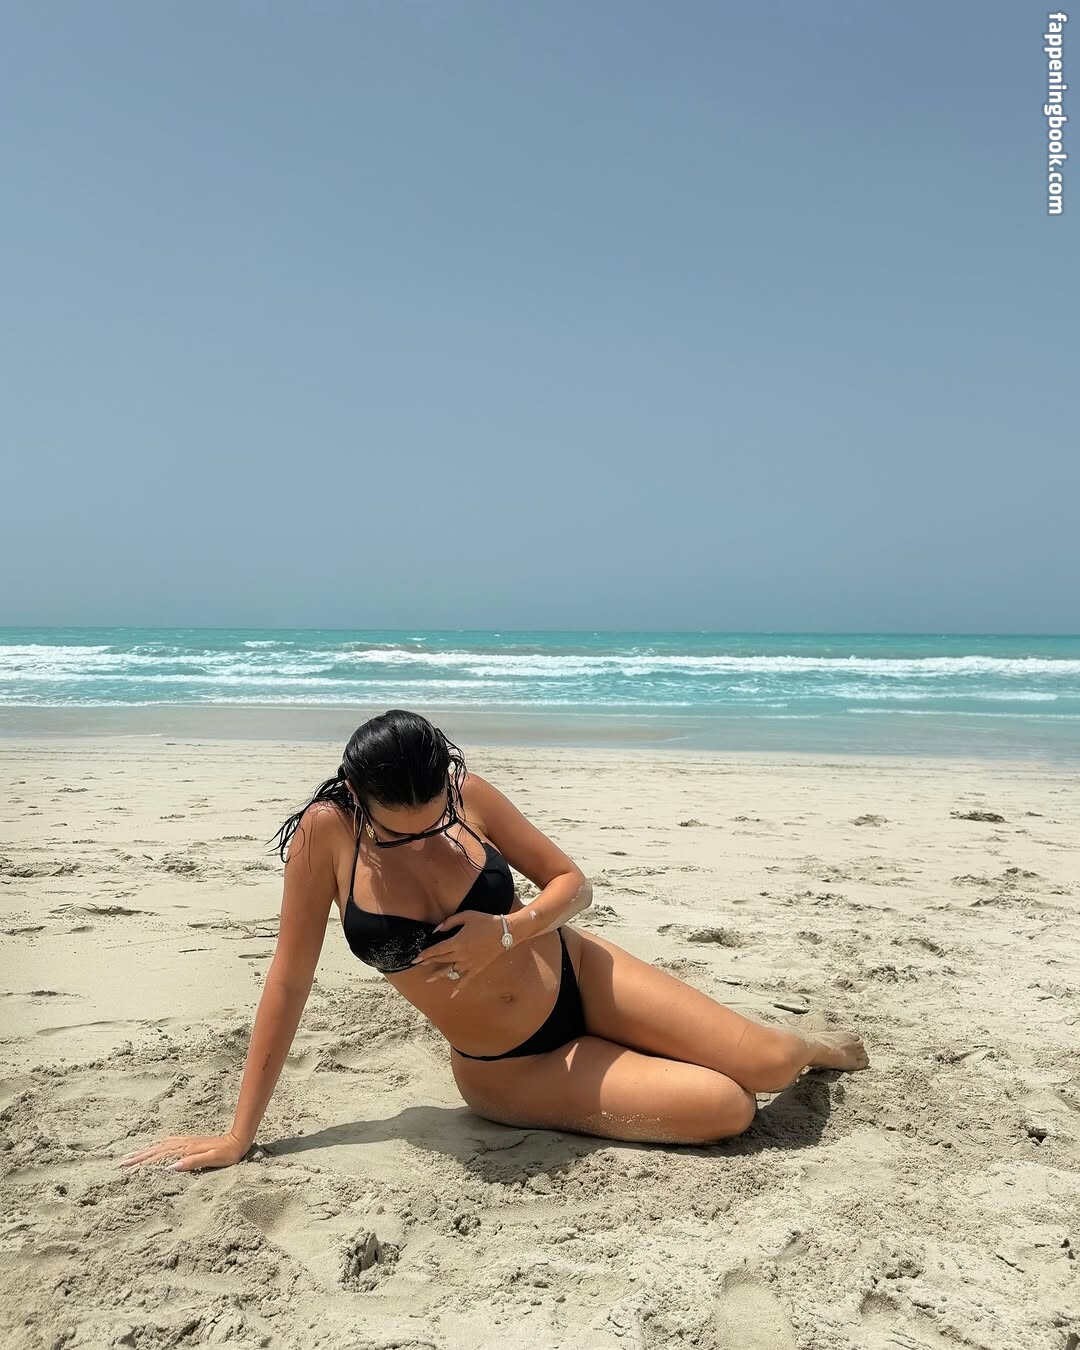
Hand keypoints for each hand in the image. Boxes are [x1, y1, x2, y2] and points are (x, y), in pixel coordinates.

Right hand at [117, 1131, 249, 1172]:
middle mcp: (183, 1143)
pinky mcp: (188, 1142)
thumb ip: (193, 1162)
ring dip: (144, 1151)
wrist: (237, 1141)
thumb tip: (171, 1167)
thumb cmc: (226, 1154)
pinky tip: (152, 1148)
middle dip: (138, 1157)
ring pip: (159, 1146)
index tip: (128, 1167)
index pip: (159, 1156)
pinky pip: (167, 1144)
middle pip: (156, 1151)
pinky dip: (156, 1146)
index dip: (143, 1162)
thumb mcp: (211, 1159)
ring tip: (130, 1156)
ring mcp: (185, 1142)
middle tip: (121, 1163)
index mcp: (185, 1149)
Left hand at [409, 909, 505, 995]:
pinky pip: (465, 980)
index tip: (415, 958)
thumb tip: (436, 931)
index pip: (436, 950)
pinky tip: (452, 995)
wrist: (505, 932)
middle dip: (429, 962)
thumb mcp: (466, 916)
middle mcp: (461, 955)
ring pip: (450, 972)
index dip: (425, 954)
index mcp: (457, 942)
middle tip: (419, 965)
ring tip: (428, 980)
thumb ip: (449, 922)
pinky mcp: (477, 968)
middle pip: (441, 960)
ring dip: (439, 975)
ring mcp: (469, 964)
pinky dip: (458, 988)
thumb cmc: (485, 921)